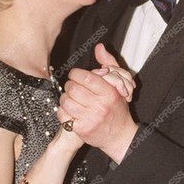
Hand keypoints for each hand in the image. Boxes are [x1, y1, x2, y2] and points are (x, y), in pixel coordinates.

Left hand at [57, 44, 138, 163]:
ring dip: (65, 98)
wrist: (120, 136)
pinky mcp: (82, 129)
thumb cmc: (117, 109)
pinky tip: (69, 111)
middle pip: (73, 88)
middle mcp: (100, 106)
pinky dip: (63, 112)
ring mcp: (91, 119)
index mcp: (109, 93)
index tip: (75, 76)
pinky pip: (63, 115)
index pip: (86, 77)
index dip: (76, 74)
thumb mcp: (118, 86)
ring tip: (71, 99)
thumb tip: (99, 47)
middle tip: (72, 87)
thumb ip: (109, 64)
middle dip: (69, 86)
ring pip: (66, 101)